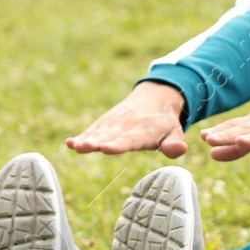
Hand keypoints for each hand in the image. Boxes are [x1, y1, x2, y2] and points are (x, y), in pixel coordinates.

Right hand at [67, 81, 188, 157]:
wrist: (154, 98)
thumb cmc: (164, 123)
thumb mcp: (175, 132)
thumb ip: (175, 143)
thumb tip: (179, 150)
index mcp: (144, 131)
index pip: (131, 139)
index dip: (119, 144)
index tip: (108, 148)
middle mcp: (126, 126)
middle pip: (110, 136)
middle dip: (98, 142)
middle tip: (86, 147)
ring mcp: (113, 124)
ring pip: (99, 133)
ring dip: (87, 139)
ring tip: (76, 146)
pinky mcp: (104, 124)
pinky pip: (92, 130)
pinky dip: (81, 136)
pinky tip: (70, 143)